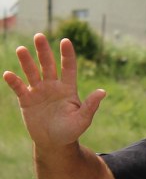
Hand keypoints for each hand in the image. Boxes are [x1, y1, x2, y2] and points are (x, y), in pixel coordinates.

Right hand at [3, 33, 105, 149]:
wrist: (54, 143)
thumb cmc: (71, 130)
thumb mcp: (83, 119)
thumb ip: (91, 105)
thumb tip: (103, 92)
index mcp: (68, 88)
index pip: (68, 68)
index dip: (67, 55)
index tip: (66, 40)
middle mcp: (53, 86)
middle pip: (48, 65)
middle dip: (43, 51)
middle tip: (39, 36)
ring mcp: (39, 92)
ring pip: (32, 72)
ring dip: (26, 61)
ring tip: (21, 49)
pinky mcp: (26, 100)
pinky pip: (19, 88)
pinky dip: (14, 81)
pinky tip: (9, 74)